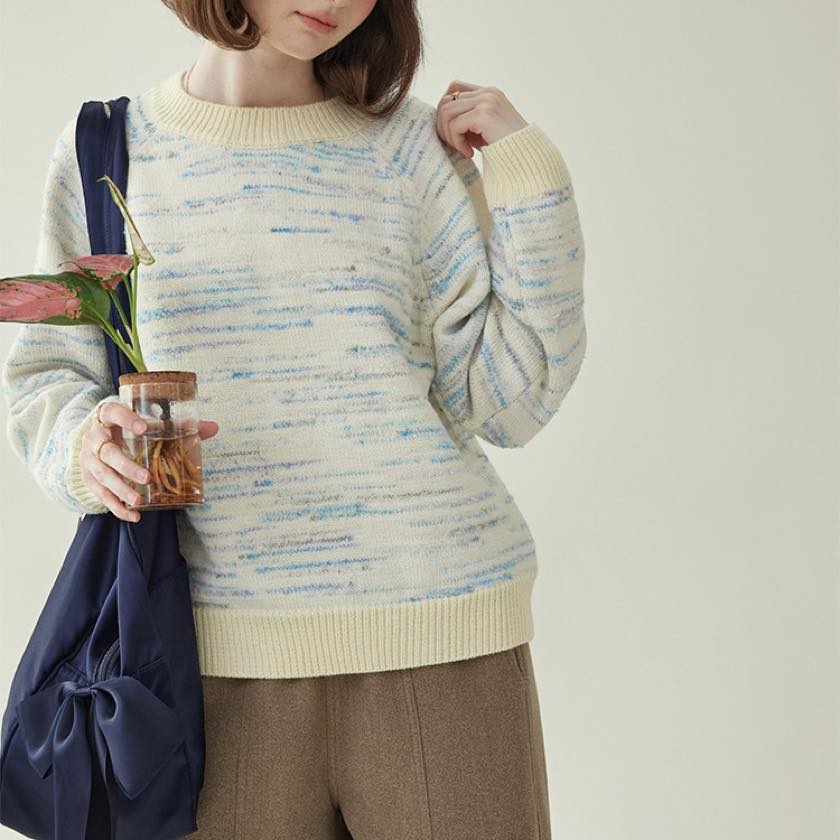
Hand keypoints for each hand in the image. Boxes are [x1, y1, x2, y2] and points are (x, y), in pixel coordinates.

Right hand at [81, 401, 218, 521]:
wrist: (96, 437)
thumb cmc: (127, 428)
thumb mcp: (145, 422)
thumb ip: (177, 425)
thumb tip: (213, 427)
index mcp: (107, 416)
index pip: (113, 412)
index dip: (126, 419)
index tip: (144, 428)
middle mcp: (94, 438)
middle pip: (107, 453)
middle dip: (126, 467)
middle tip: (147, 478)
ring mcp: (88, 460)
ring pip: (103, 477)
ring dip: (121, 490)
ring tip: (139, 501)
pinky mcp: (89, 479)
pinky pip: (101, 495)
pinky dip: (117, 507)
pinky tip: (133, 516)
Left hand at [435, 80, 529, 158]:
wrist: (528, 158)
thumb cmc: (507, 149)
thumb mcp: (484, 129)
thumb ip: (467, 120)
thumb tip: (439, 120)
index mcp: (489, 93)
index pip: (453, 88)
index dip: (445, 110)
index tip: (454, 133)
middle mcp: (487, 93)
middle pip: (446, 101)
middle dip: (443, 127)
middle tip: (456, 146)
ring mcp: (486, 101)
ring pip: (446, 112)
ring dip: (449, 135)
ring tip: (462, 150)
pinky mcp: (484, 114)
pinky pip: (455, 125)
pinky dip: (457, 142)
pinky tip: (469, 153)